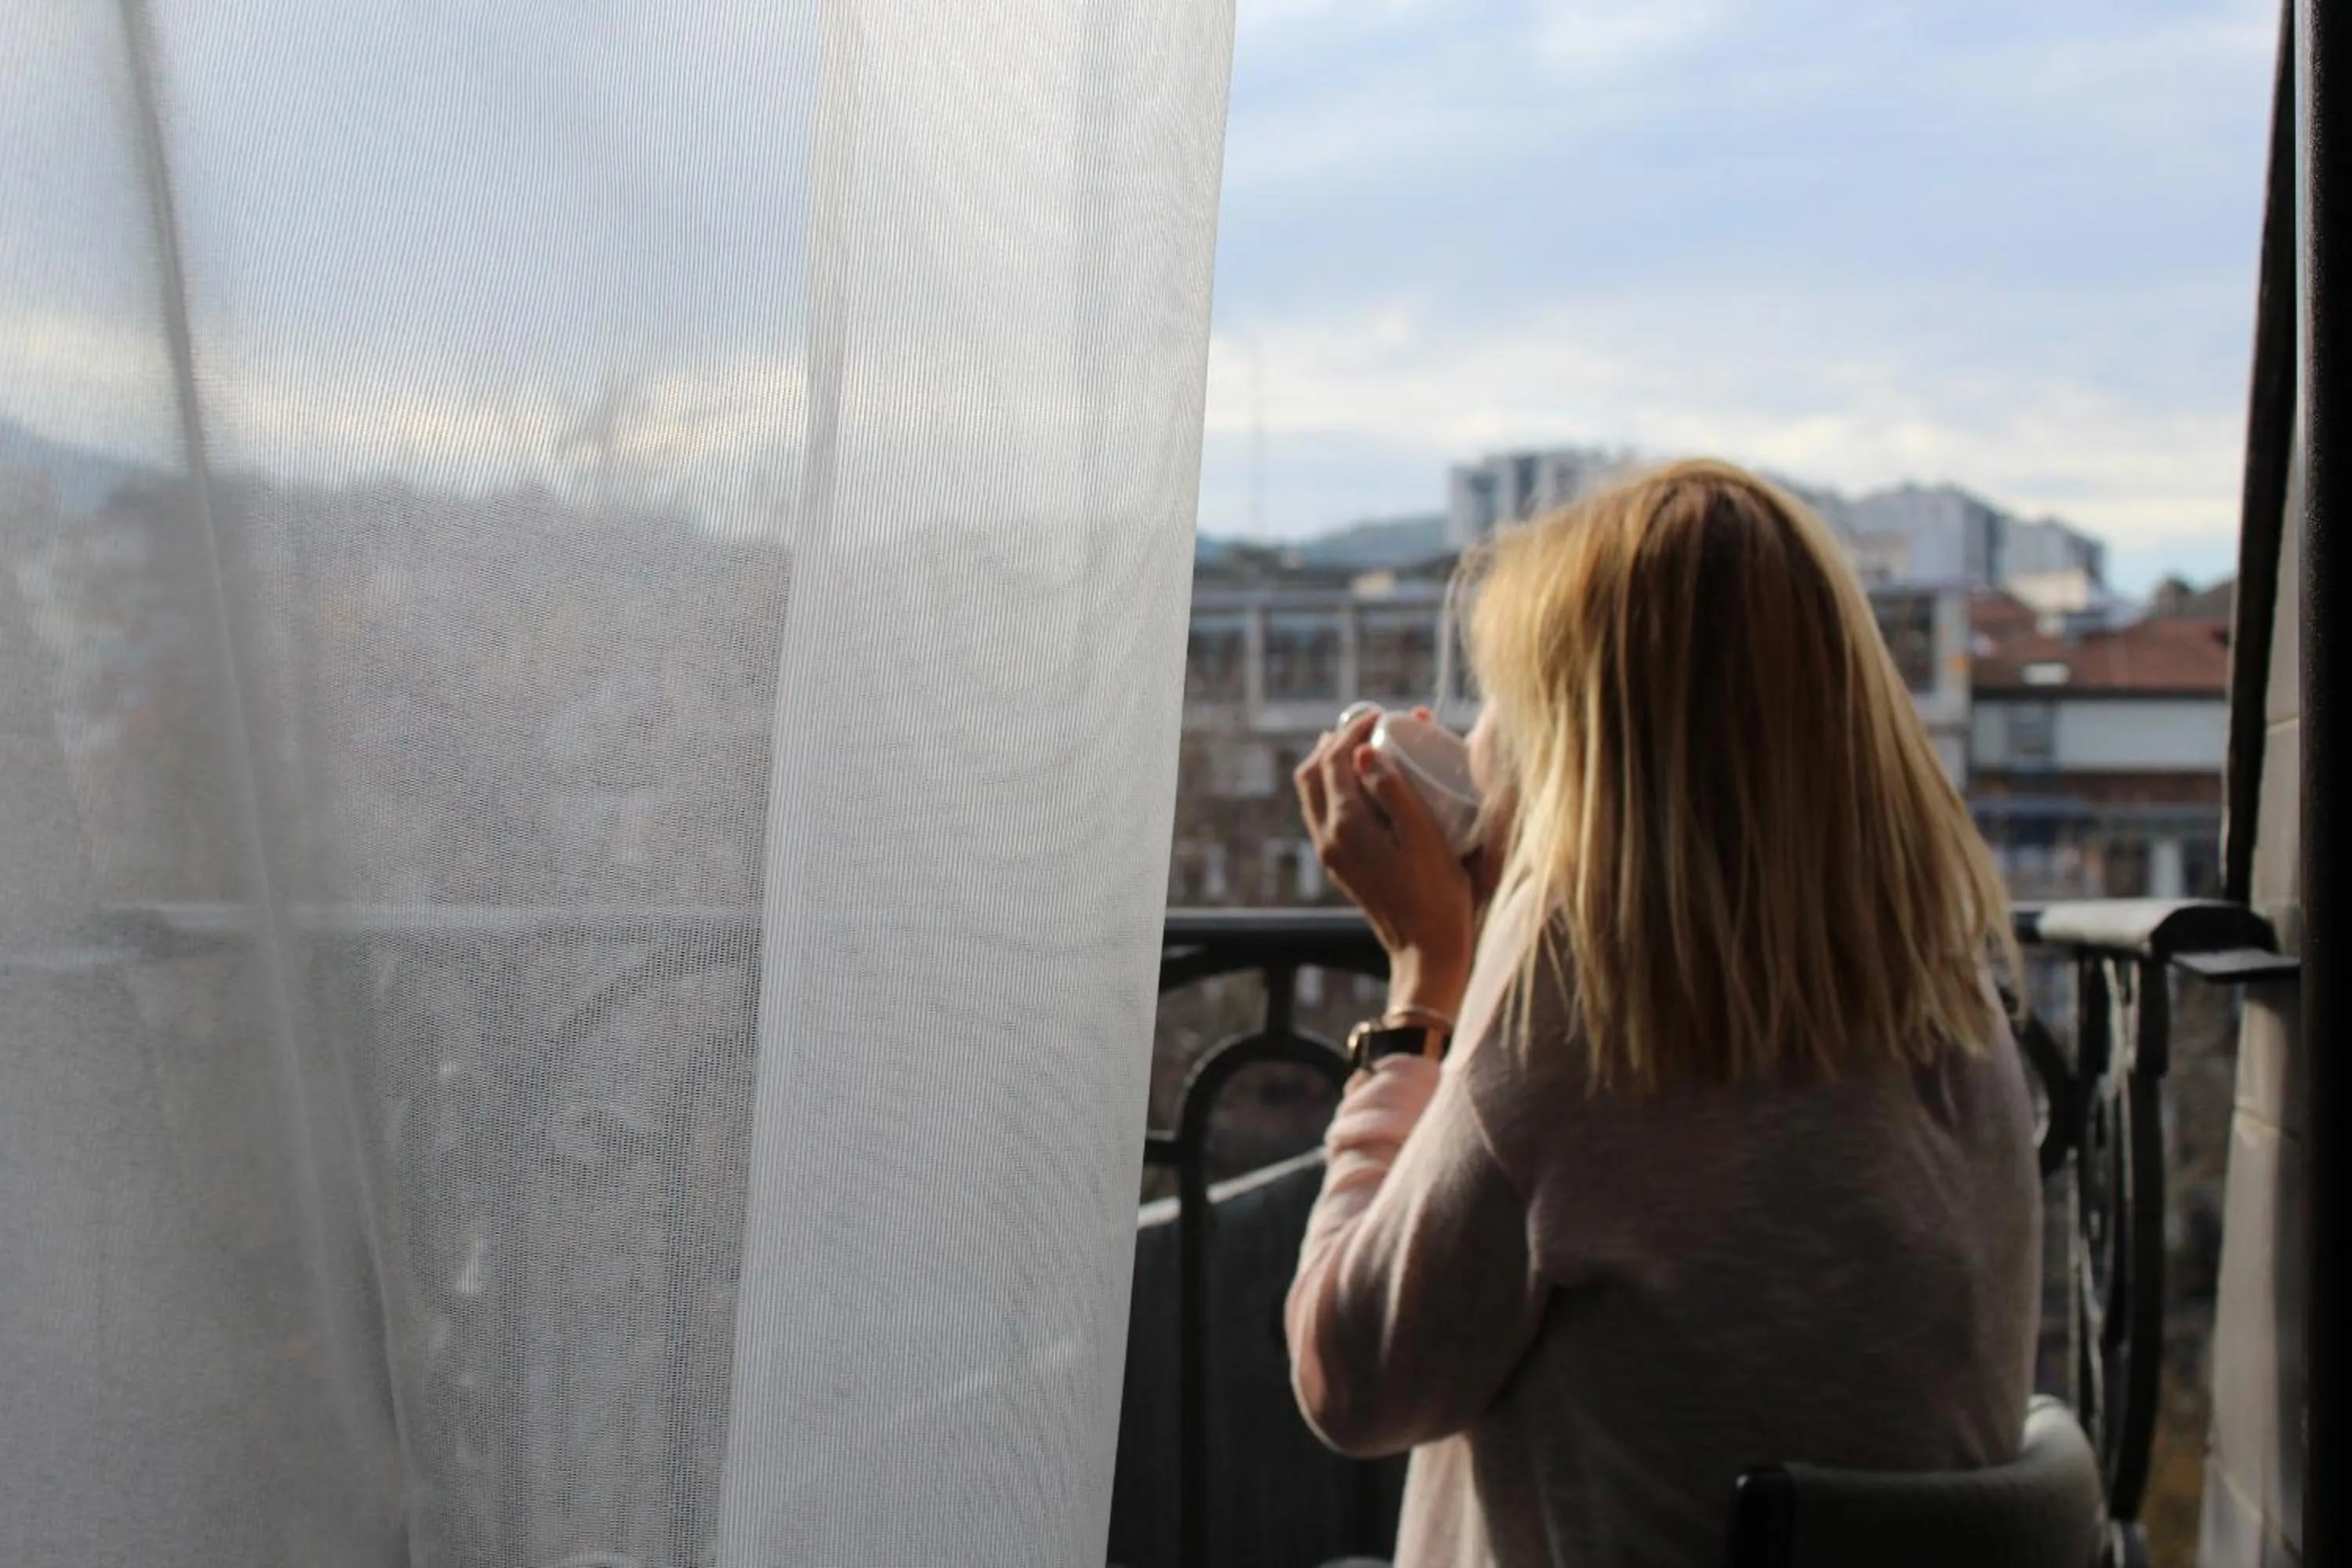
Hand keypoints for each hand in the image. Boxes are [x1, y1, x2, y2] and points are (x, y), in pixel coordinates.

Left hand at [1294, 707, 1476, 1019]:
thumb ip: (1395, 791)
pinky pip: (1325, 811)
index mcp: (1346, 827)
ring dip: (1335, 761)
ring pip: (1313, 791)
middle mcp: (1328, 837)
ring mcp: (1330, 851)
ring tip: (1369, 743)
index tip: (1384, 714)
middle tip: (1374, 723)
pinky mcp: (1339, 862)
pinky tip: (1367, 781)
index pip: (1335, 759)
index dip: (1355, 728)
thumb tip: (1365, 750)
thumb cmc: (1437, 893)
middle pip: (1313, 771)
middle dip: (1339, 739)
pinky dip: (1338, 785)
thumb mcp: (1426, 837)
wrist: (1427, 949)